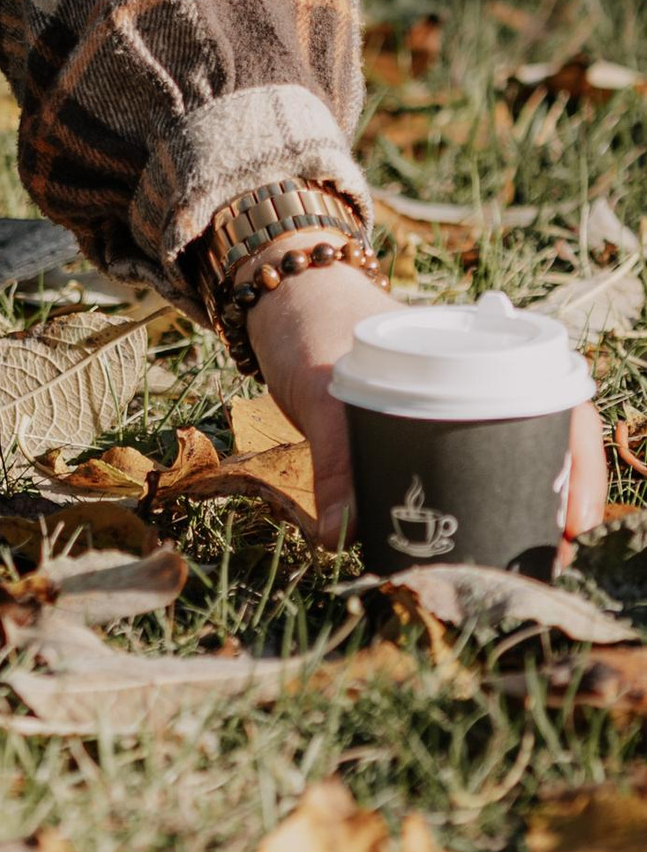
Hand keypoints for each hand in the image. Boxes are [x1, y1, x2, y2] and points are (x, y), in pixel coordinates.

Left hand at [249, 258, 608, 551]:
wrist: (274, 292)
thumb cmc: (306, 320)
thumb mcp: (319, 385)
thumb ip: (333, 456)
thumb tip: (342, 535)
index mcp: (469, 349)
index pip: (552, 396)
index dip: (577, 457)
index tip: (573, 517)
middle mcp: (469, 375)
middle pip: (539, 436)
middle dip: (553, 498)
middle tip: (548, 556)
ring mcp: (445, 400)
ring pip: (504, 455)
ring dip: (518, 506)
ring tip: (516, 560)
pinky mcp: (414, 426)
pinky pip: (460, 467)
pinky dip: (469, 503)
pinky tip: (464, 542)